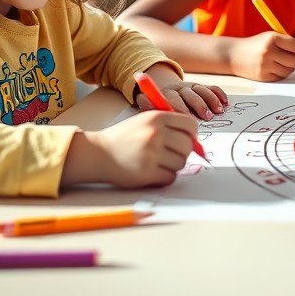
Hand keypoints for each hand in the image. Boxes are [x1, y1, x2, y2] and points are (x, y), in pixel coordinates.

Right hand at [63, 111, 198, 187]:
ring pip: (181, 163)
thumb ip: (170, 126)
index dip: (191, 134)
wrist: (98, 153)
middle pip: (188, 146)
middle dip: (183, 152)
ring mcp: (151, 154)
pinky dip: (165, 177)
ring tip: (158, 162)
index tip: (186, 139)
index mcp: (157, 118)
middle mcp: (155, 134)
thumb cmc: (125, 137)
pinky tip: (153, 171)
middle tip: (171, 154)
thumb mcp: (145, 121)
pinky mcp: (146, 173)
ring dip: (173, 165)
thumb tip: (196, 140)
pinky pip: (170, 177)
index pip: (191, 125)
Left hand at [135, 62, 227, 118]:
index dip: (181, 109)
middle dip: (199, 106)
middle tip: (206, 117)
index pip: (173, 99)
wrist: (160, 89)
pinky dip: (218, 94)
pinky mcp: (200, 87)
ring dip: (210, 101)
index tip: (189, 121)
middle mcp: (179, 88)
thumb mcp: (149, 107)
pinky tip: (224, 103)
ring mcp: (190, 87)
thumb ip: (147, 105)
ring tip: (217, 112)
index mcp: (165, 93)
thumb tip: (140, 98)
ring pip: (201, 91)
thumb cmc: (157, 108)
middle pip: (189, 95)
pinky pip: (211, 88)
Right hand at [230, 31, 294, 81]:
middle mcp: (268, 52)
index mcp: (272, 38)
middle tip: (290, 56)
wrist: (234, 55)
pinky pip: (281, 77)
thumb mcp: (270, 36)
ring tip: (281, 61)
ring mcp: (265, 65)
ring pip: (289, 71)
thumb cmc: (257, 44)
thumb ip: (287, 42)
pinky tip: (274, 67)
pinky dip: (281, 73)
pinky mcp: (263, 77)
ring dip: (289, 67)